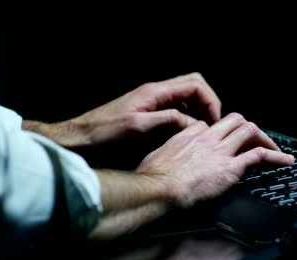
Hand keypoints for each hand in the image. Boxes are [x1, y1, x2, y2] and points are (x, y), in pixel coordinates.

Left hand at [71, 72, 220, 146]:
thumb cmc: (105, 132)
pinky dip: (187, 116)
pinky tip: (186, 132)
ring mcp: (153, 100)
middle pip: (193, 85)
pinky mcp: (149, 110)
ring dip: (198, 109)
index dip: (210, 101)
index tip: (214, 120)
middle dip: (207, 102)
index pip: (195, 85)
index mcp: (155, 91)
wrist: (83, 137)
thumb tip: (194, 122)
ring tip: (203, 129)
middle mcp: (156, 92)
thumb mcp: (138, 127)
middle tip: (212, 123)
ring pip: (186, 96)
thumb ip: (168, 120)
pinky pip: (175, 107)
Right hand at [136, 113, 294, 207]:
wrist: (158, 189)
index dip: (221, 132)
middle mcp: (208, 137)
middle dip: (247, 128)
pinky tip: (285, 161)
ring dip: (265, 139)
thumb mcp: (157, 156)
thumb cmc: (153, 177)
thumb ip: (169, 151)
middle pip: (235, 120)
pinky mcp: (231, 167)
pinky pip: (260, 156)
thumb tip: (169, 157)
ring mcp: (221, 150)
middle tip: (255, 139)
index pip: (212, 125)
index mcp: (190, 134)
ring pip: (250, 131)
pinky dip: (276, 157)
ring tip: (275, 149)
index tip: (224, 141)